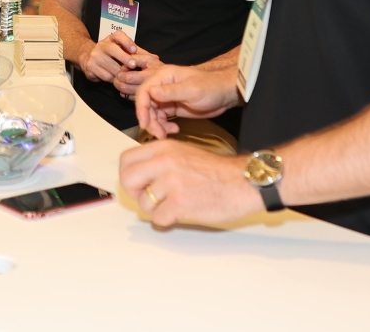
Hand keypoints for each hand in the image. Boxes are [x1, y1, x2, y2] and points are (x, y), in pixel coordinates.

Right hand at [77, 31, 155, 82]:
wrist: (90, 58)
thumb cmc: (114, 55)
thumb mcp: (125, 51)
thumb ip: (140, 54)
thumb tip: (156, 58)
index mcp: (112, 38)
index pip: (118, 35)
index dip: (126, 41)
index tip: (134, 49)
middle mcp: (102, 45)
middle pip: (112, 49)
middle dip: (123, 57)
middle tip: (133, 65)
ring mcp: (95, 55)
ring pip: (109, 66)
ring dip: (119, 72)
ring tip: (126, 76)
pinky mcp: (90, 66)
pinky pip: (104, 75)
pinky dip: (112, 79)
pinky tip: (116, 79)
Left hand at [114, 54, 164, 98]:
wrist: (171, 80)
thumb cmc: (157, 67)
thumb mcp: (149, 59)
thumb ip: (136, 58)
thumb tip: (124, 64)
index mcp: (148, 75)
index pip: (128, 77)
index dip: (121, 74)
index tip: (120, 71)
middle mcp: (148, 87)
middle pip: (125, 87)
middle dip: (117, 82)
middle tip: (116, 78)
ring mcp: (146, 96)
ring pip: (126, 95)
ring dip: (120, 89)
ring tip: (120, 82)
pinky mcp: (145, 101)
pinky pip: (130, 99)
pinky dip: (125, 94)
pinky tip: (126, 89)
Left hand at [120, 140, 259, 226]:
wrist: (243, 182)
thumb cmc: (218, 172)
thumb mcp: (183, 153)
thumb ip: (160, 161)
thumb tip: (141, 176)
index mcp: (164, 148)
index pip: (126, 159)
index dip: (130, 175)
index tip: (138, 183)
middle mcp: (164, 162)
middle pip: (127, 180)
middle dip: (135, 193)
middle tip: (149, 198)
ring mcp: (171, 182)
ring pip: (143, 203)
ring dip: (156, 209)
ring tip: (173, 205)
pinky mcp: (180, 202)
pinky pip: (158, 218)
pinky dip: (167, 220)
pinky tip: (180, 213)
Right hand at [134, 64, 240, 138]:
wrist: (225, 94)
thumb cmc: (211, 87)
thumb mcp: (192, 90)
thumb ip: (170, 91)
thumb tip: (150, 92)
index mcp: (164, 77)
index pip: (144, 91)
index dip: (141, 108)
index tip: (145, 123)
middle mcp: (162, 86)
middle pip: (146, 105)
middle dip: (149, 121)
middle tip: (158, 134)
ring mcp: (166, 98)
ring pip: (152, 114)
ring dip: (156, 126)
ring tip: (166, 134)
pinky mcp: (172, 108)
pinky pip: (161, 119)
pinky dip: (164, 127)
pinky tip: (174, 130)